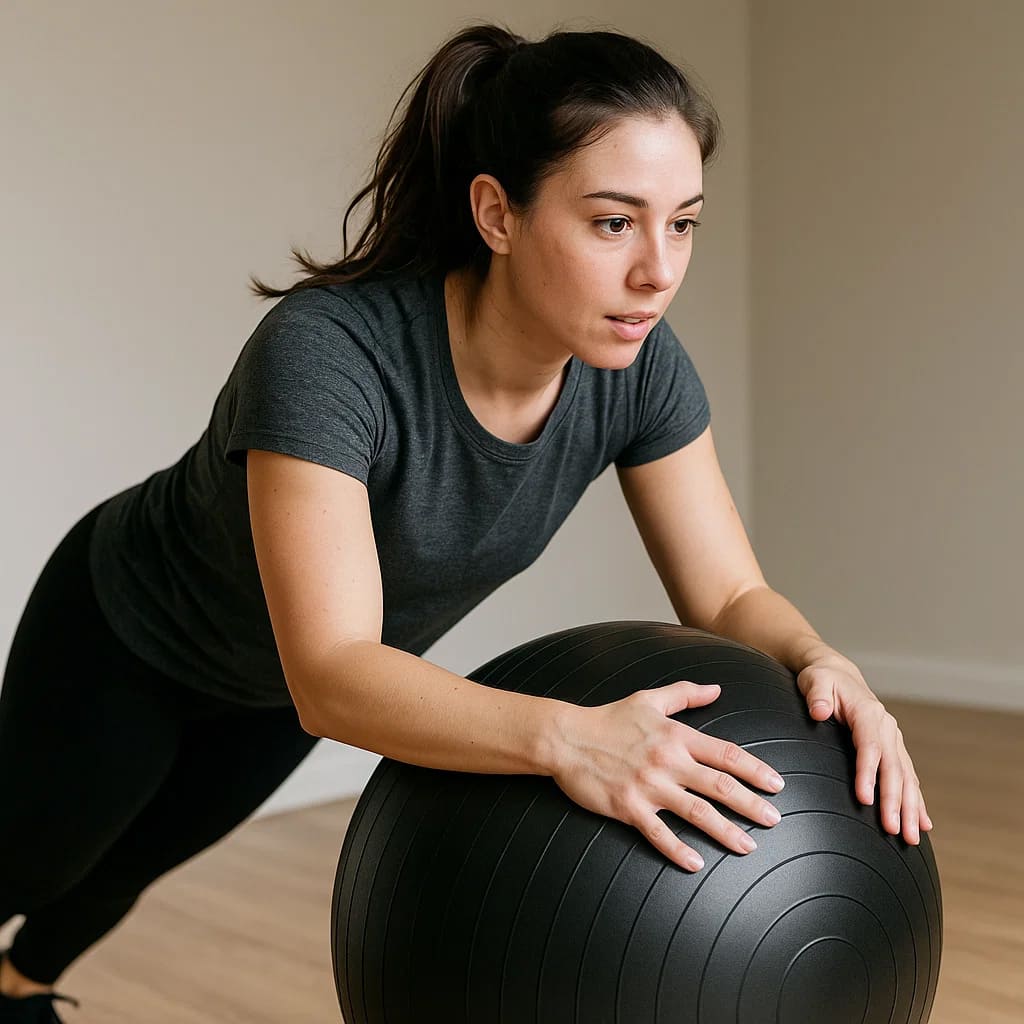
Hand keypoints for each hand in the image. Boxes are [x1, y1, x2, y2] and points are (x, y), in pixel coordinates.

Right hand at [550, 681, 785, 871]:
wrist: (567, 738)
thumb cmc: (609, 718)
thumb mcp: (649, 699)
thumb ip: (685, 694)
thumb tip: (716, 689)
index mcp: (676, 735)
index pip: (725, 754)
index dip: (755, 770)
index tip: (776, 784)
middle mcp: (667, 761)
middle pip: (719, 785)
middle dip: (750, 805)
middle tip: (773, 820)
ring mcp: (648, 786)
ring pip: (696, 812)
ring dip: (725, 831)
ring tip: (748, 846)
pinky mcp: (628, 807)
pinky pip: (658, 833)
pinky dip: (678, 850)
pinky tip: (696, 863)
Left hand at [796, 645, 933, 844]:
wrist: (838, 674)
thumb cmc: (822, 680)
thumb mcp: (814, 681)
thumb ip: (816, 695)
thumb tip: (818, 711)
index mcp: (867, 712)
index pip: (870, 747)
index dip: (868, 774)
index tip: (864, 799)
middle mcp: (887, 727)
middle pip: (893, 768)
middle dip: (895, 801)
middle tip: (893, 830)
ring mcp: (894, 738)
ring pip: (906, 777)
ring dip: (910, 808)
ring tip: (910, 837)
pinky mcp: (894, 748)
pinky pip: (908, 777)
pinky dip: (916, 800)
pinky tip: (922, 823)